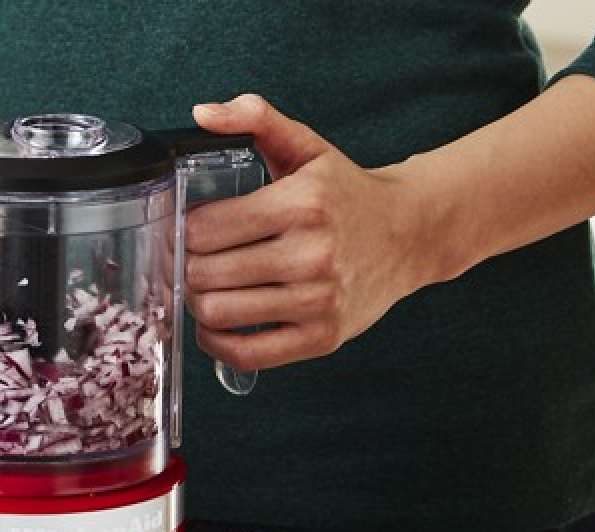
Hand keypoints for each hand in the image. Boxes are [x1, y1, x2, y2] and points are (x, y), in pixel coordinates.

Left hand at [185, 94, 440, 370]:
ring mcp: (317, 301)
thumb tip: (202, 113)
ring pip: (218, 313)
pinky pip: (245, 354)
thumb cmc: (347, 193)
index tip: (187, 229)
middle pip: (205, 273)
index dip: (183, 230)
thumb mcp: (306, 146)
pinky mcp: (321, 338)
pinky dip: (216, 342)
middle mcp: (310, 255)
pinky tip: (217, 323)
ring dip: (198, 302)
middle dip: (185, 266)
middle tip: (190, 260)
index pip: (205, 229)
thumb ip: (255, 117)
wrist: (410, 233)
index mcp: (301, 205)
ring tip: (205, 286)